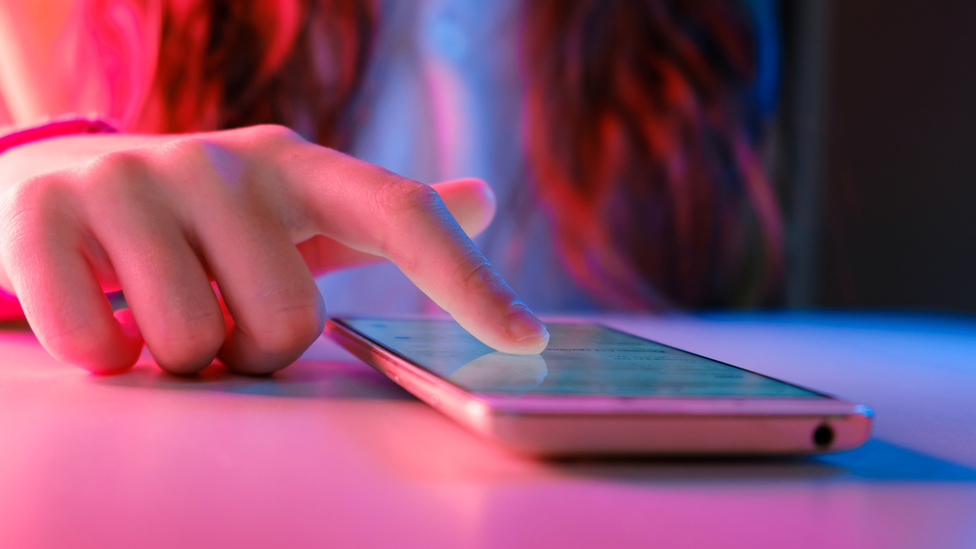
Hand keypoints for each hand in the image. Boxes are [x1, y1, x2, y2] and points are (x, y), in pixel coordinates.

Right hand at [0, 125, 548, 373]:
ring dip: (177, 355)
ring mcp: (134, 178)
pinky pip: (97, 343)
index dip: (468, 280)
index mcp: (297, 167)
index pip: (402, 214)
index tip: (526, 341)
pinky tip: (97, 316)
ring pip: (193, 342)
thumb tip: (483, 200)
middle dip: (250, 350)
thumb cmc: (199, 219)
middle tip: (216, 319)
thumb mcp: (293, 210)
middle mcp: (225, 161)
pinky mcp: (46, 211)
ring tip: (153, 307)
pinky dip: (101, 355)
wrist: (57, 181)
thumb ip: (383, 217)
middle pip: (287, 325)